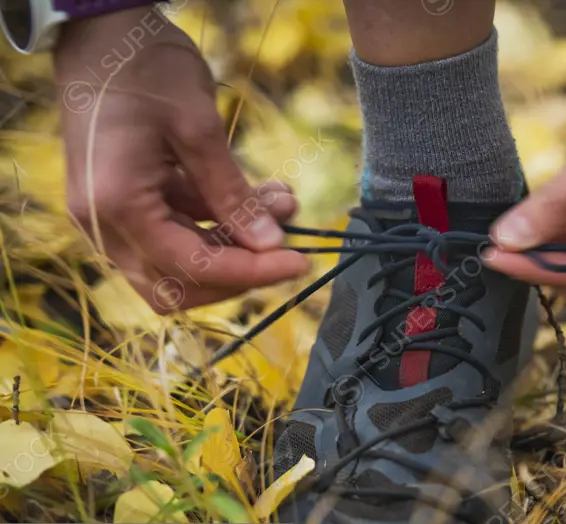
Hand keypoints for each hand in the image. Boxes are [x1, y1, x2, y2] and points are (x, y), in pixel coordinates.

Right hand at [55, 8, 308, 312]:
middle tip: (288, 244)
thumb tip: (270, 243)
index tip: (299, 261)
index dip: (250, 272)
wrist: (102, 32)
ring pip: (179, 265)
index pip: (192, 267)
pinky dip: (219, 222)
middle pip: (179, 285)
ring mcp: (109, 217)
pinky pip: (176, 233)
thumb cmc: (145, 70)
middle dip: (239, 270)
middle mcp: (103, 223)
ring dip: (234, 244)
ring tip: (282, 204)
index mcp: (116, 205)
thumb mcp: (199, 129)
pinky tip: (260, 195)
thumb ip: (232, 193)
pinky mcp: (125, 205)